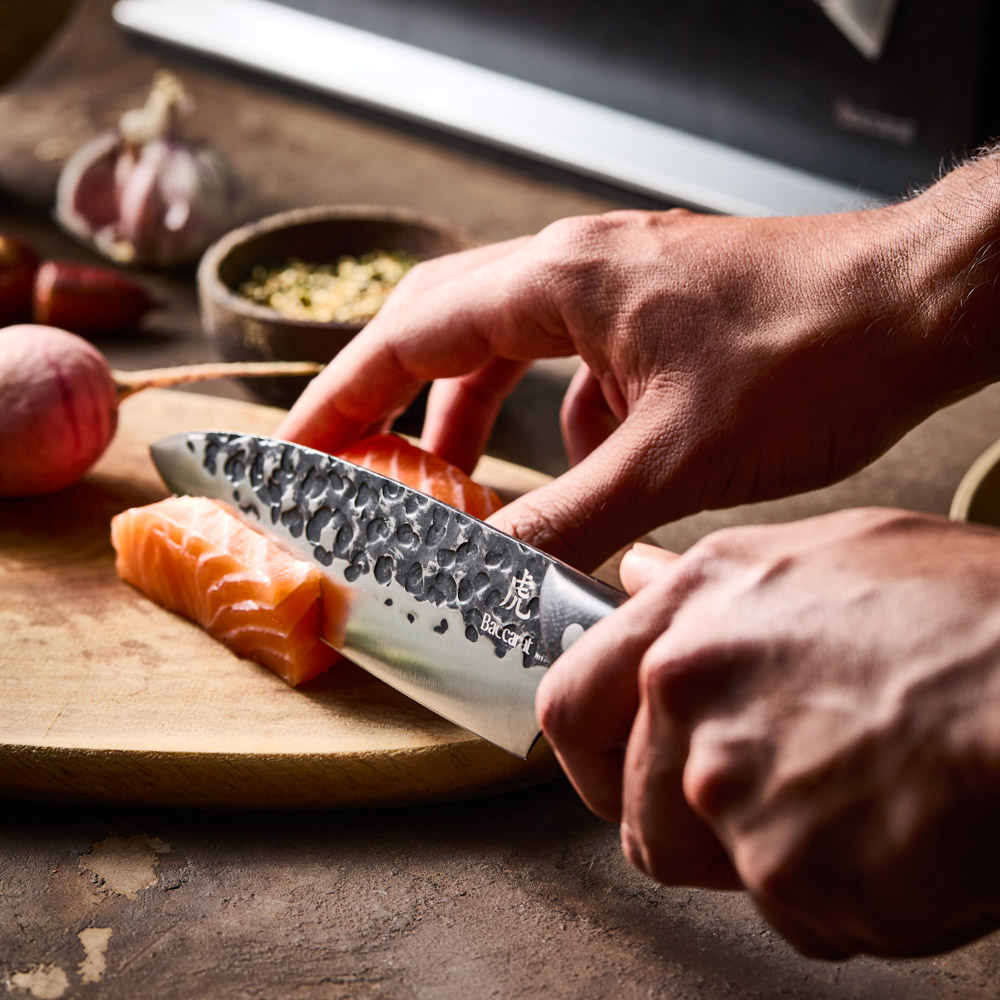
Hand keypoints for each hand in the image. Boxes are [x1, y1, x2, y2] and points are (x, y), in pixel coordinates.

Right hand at [278, 160, 999, 570]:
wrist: (922, 302)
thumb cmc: (815, 356)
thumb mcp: (676, 459)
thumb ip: (571, 519)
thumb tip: (491, 575)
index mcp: (562, 282)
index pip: (411, 333)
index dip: (342, 396)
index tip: (300, 450)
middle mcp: (579, 265)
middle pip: (444, 323)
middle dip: (392, 396)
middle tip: (354, 461)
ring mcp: (621, 281)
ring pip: (512, 345)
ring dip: (477, 411)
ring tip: (455, 482)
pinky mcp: (658, 308)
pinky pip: (580, 363)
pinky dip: (565, 420)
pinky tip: (595, 470)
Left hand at [536, 509, 999, 956]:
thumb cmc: (963, 613)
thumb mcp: (823, 555)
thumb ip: (706, 581)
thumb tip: (637, 580)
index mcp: (688, 614)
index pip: (570, 706)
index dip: (590, 756)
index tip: (617, 774)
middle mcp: (688, 695)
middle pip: (641, 816)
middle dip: (695, 829)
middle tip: (778, 801)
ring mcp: (730, 787)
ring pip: (721, 870)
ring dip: (780, 862)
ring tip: (861, 802)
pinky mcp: (792, 872)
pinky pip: (802, 914)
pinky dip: (849, 897)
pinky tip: (905, 835)